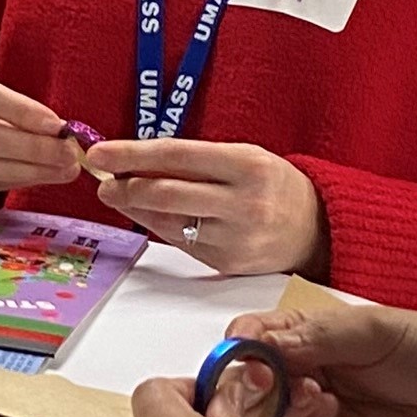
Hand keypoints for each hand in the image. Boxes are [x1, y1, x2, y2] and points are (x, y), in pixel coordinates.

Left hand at [78, 135, 322, 274]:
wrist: (316, 228)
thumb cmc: (273, 185)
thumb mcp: (244, 157)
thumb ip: (195, 161)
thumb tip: (136, 161)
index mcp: (247, 166)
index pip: (176, 156)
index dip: (131, 154)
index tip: (100, 153)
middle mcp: (243, 203)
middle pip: (167, 194)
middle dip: (125, 187)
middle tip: (103, 181)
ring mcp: (235, 238)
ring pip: (168, 222)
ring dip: (135, 209)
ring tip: (119, 195)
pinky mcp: (227, 263)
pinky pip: (181, 242)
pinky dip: (159, 226)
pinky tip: (148, 215)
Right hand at [246, 293, 416, 416]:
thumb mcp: (372, 330)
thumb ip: (314, 337)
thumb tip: (254, 344)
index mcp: (301, 337)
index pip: (246, 340)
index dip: (237, 349)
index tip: (246, 355)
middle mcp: (295, 376)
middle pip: (242, 386)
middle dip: (248, 384)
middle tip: (269, 381)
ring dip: (274, 410)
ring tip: (312, 396)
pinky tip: (326, 415)